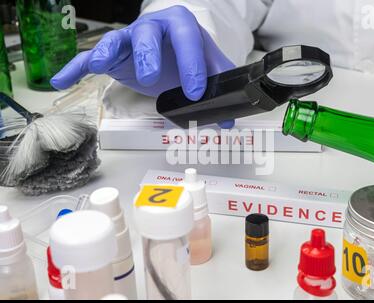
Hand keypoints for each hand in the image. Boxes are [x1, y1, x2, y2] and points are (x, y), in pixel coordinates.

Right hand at [51, 5, 235, 127]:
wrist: (168, 52)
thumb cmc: (186, 58)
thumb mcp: (207, 69)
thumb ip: (219, 88)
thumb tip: (230, 121)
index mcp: (181, 27)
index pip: (187, 38)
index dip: (192, 62)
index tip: (195, 91)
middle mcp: (153, 29)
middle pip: (147, 33)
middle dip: (148, 53)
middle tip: (150, 77)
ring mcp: (129, 40)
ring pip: (116, 40)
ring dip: (107, 52)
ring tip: (100, 64)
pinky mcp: (113, 54)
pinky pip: (89, 58)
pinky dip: (76, 67)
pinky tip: (60, 80)